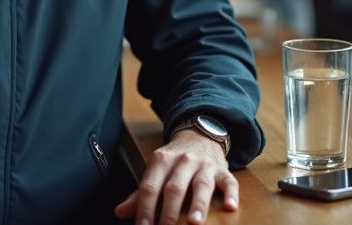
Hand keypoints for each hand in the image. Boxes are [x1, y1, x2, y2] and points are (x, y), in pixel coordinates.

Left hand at [114, 129, 237, 224]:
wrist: (199, 135)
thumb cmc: (174, 161)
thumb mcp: (155, 170)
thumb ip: (139, 193)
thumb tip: (120, 212)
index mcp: (161, 160)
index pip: (150, 186)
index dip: (145, 208)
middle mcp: (183, 160)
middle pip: (174, 187)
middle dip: (169, 211)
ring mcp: (204, 164)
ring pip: (201, 184)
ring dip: (198, 204)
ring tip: (194, 222)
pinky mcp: (222, 169)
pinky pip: (229, 181)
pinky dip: (231, 194)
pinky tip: (231, 207)